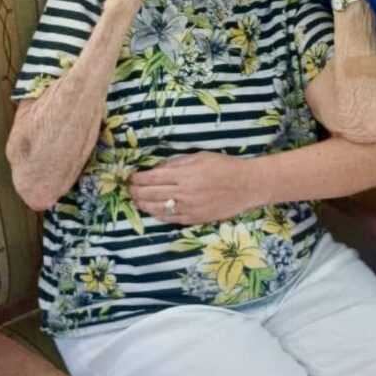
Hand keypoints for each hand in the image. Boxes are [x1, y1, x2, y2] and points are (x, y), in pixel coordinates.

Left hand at [129, 152, 259, 223]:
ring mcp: (188, 208)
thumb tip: (157, 168)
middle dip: (136, 192)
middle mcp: (183, 192)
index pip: (152, 178)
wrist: (247, 185)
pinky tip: (152, 211)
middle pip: (150, 194)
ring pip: (158, 209)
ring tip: (136, 200)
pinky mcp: (195, 219)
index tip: (131, 177)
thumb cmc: (224, 166)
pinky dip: (158, 215)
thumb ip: (177, 162)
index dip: (137, 179)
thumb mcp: (199, 156)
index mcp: (183, 174)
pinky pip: (171, 219)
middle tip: (129, 189)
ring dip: (143, 205)